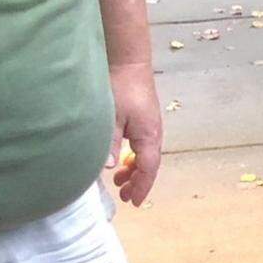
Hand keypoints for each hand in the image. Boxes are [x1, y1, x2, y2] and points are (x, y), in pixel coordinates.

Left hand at [107, 61, 162, 204]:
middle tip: (123, 195)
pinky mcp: (144, 120)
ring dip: (133, 170)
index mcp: (149, 137)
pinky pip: (141, 146)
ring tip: (119, 180)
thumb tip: (108, 168)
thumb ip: (110, 143)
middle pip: (148, 166)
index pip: (148, 169)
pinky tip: (121, 158)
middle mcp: (154, 135)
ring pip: (144, 156)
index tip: (133, 202)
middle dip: (137, 182)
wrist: (129, 60)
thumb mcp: (112, 117)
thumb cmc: (122, 86)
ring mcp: (150, 127)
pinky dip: (132, 157)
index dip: (141, 187)